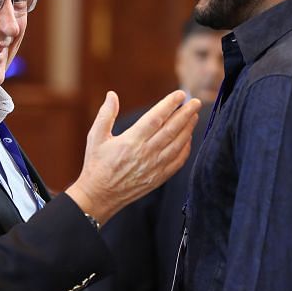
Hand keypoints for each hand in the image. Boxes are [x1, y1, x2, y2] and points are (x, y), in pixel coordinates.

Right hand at [67, 90, 200, 224]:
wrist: (99, 196)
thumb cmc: (97, 164)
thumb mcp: (95, 137)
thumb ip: (105, 114)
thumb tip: (112, 94)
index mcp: (131, 141)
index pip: (156, 118)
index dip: (170, 104)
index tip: (180, 94)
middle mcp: (146, 153)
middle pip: (172, 129)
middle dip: (186, 114)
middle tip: (196, 102)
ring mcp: (154, 167)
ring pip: (178, 144)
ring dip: (188, 129)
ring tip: (194, 116)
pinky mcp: (159, 178)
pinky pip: (178, 162)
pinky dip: (186, 149)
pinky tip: (188, 139)